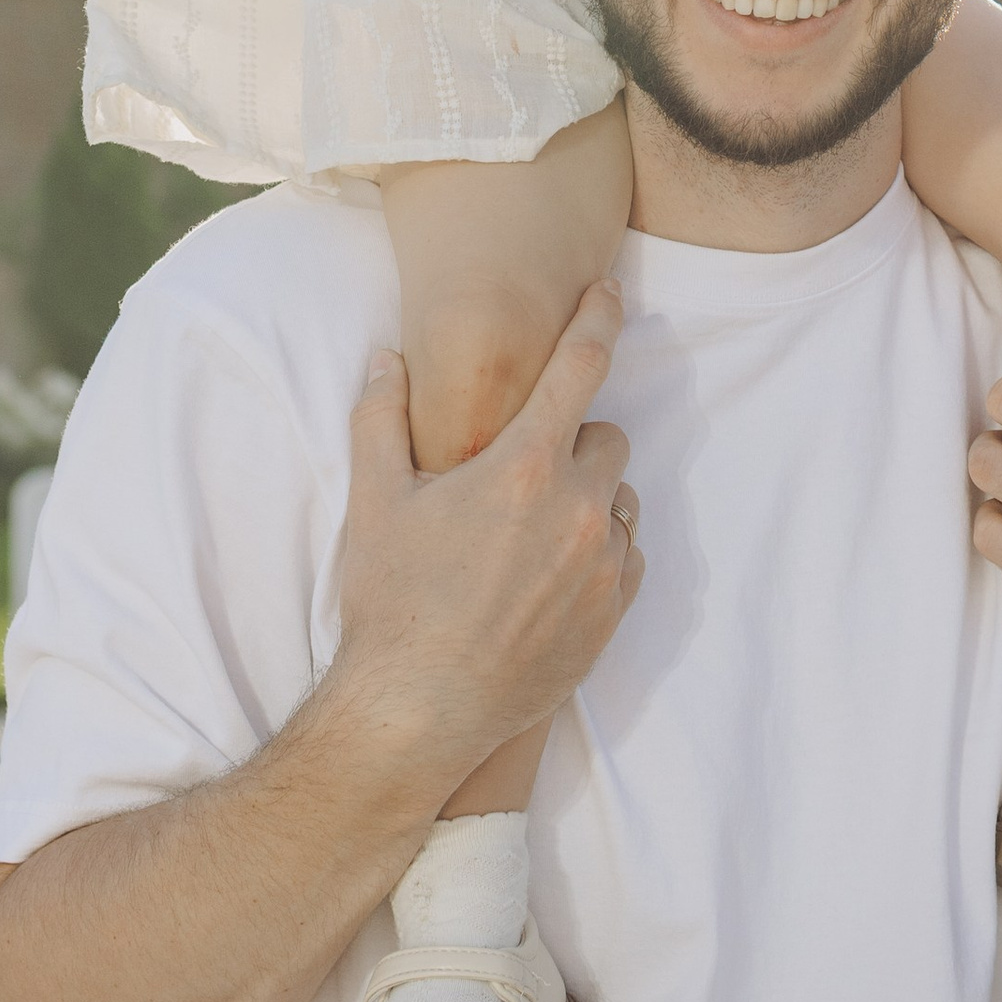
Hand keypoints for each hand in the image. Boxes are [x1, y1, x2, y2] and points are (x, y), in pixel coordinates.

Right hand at [334, 282, 641, 787]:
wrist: (419, 709)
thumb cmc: (393, 601)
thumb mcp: (374, 499)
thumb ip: (381, 416)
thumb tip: (385, 359)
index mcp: (524, 466)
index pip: (581, 366)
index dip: (598, 318)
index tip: (608, 292)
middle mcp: (578, 508)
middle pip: (609, 436)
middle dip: (574, 439)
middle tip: (524, 469)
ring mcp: (602, 565)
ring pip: (623, 500)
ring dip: (591, 498)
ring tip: (533, 529)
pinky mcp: (613, 614)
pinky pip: (627, 558)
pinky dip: (600, 551)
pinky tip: (551, 573)